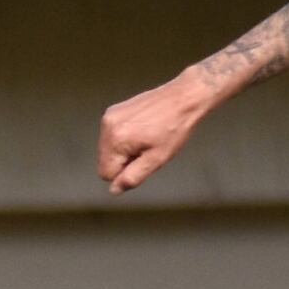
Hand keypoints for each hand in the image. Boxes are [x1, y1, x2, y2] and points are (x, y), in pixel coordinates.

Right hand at [98, 70, 217, 193]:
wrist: (183, 98)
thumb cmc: (175, 128)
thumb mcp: (157, 159)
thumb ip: (133, 177)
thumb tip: (114, 190)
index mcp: (116, 140)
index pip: (106, 173)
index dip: (125, 174)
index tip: (144, 162)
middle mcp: (107, 126)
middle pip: (105, 161)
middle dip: (125, 161)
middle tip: (148, 150)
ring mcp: (109, 116)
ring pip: (109, 149)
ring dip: (126, 150)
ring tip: (148, 139)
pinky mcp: (114, 110)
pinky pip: (113, 135)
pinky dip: (126, 138)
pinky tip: (145, 130)